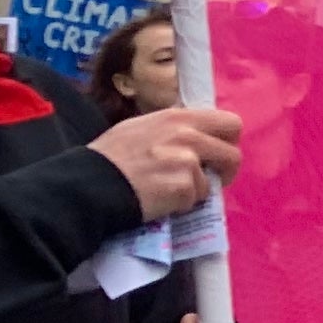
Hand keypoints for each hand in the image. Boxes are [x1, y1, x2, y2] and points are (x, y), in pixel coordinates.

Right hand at [95, 107, 241, 219]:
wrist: (89, 183)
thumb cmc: (111, 156)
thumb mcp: (141, 128)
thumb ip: (174, 129)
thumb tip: (199, 137)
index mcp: (178, 118)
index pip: (229, 123)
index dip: (227, 141)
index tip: (217, 153)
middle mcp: (187, 136)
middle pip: (233, 155)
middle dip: (226, 170)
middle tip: (210, 179)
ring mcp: (187, 162)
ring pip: (213, 182)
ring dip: (197, 190)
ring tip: (170, 189)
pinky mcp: (183, 187)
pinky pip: (195, 200)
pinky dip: (181, 204)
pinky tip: (159, 200)